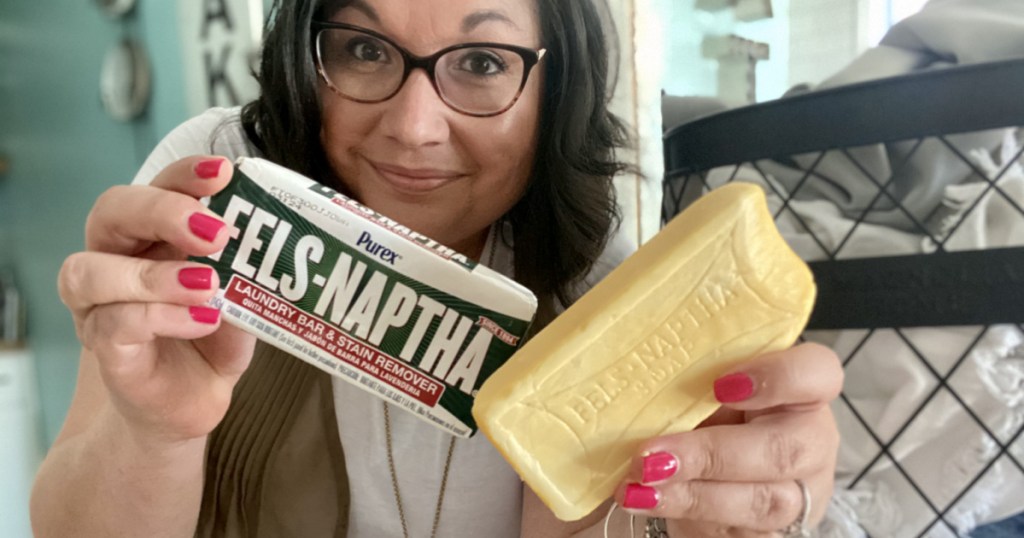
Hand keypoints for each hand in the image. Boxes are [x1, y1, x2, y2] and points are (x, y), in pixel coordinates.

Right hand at [58, 156, 254, 442]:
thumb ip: (248, 268)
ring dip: (154, 274)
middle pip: (111, 212)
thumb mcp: (242, 295)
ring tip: (208, 283)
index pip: (155, 185)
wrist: (189, 404)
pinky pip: (114, 325)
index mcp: (149, 235)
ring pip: (91, 272)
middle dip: (162, 211)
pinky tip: (202, 319)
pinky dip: (160, 318)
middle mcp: (114, 260)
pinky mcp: (106, 352)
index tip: (223, 172)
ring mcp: (99, 308)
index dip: (183, 174)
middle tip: (216, 231)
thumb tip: (280, 241)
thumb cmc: (211, 338)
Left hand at [614, 343, 842, 536]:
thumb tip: (640, 368)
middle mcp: (809, 441)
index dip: (778, 377)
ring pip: (763, 502)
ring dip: (693, 497)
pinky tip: (648, 505)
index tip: (721, 385)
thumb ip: (690, 376)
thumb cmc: (707, 409)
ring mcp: (799, 492)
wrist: (707, 466)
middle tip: (651, 458)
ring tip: (639, 490)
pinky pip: (739, 532)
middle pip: (783, 449)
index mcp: (801, 389)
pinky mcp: (774, 531)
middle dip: (710, 455)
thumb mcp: (704, 386)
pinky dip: (689, 521)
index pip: (818, 373)